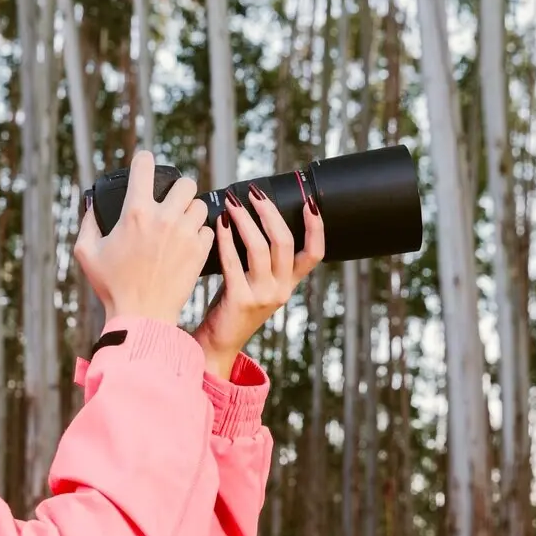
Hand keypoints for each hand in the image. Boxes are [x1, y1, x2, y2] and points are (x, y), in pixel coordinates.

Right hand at [74, 149, 214, 324]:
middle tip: (170, 202)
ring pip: (199, 204)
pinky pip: (207, 229)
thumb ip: (87, 222)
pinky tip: (188, 243)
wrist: (141, 316)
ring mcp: (185, 234)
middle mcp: (164, 218)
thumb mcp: (87, 252)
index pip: (145, 165)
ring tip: (180, 224)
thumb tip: (91, 202)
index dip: (144, 161)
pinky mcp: (199, 251)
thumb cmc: (111, 286)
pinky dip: (199, 233)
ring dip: (190, 211)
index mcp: (135, 212)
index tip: (145, 166)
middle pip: (184, 182)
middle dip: (176, 190)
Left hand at [193, 185, 325, 378]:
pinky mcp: (240, 300)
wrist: (219, 342)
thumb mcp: (257, 282)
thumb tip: (253, 216)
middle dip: (269, 212)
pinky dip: (226, 239)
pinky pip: (233, 262)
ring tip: (233, 203)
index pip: (315, 253)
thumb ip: (262, 259)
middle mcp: (281, 289)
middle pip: (285, 242)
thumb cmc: (233, 305)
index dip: (317, 227)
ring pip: (260, 248)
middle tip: (254, 193)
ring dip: (246, 220)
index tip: (310, 202)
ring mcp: (263, 296)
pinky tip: (219, 225)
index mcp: (289, 283)